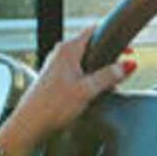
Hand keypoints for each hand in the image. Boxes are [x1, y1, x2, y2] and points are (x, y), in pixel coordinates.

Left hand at [0, 26, 134, 155]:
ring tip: (108, 87)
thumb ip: (109, 76)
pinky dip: (88, 80)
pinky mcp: (54, 80)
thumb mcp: (87, 90)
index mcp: (68, 49)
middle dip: (108, 58)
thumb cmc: (51, 106)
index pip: (94, 30)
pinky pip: (77, 73)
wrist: (29, 124)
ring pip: (84, 61)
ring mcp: (56, 66)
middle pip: (91, 47)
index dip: (114, 37)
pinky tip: (92, 95)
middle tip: (120, 71)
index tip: (127, 48)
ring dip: (98, 72)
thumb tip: (127, 65)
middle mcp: (60, 54)